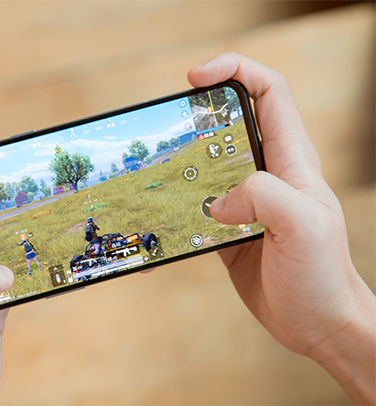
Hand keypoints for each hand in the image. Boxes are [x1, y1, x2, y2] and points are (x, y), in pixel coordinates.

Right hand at [188, 54, 375, 402]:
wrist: (317, 324)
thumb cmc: (321, 275)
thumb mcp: (303, 225)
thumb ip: (262, 195)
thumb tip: (216, 202)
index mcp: (291, 160)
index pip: (268, 92)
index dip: (233, 71)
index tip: (194, 78)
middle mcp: (266, 173)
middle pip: (227, 124)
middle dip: (193, 118)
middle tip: (163, 129)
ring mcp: (244, 201)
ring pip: (203, 166)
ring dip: (175, 167)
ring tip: (150, 176)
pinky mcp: (226, 228)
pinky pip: (194, 208)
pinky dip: (172, 211)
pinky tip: (157, 225)